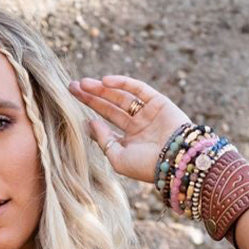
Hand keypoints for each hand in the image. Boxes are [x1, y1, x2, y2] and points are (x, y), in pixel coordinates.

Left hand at [67, 75, 191, 186]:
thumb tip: (89, 123)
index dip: (91, 115)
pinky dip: (122, 83)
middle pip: (110, 107)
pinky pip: (138, 88)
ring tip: (83, 84)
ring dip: (102, 89)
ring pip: (121, 97)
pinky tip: (104, 82)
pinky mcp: (158, 101)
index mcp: (129, 141)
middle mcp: (137, 125)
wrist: (176, 160)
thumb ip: (103, 141)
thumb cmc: (146, 166)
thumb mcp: (118, 159)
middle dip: (91, 97)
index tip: (73, 108)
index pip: (106, 125)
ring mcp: (147, 112)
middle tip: (72, 87)